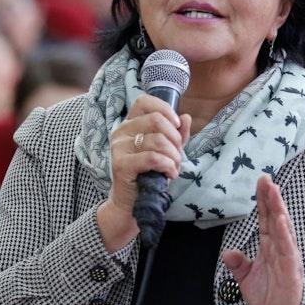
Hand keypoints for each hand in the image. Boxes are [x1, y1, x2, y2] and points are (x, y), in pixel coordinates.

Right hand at [96, 95, 190, 251]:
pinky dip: (168, 166)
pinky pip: (153, 158)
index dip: (164, 109)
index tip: (176, 125)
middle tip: (177, 155)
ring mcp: (119, 147)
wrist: (130, 204)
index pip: (144, 101)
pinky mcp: (121, 164)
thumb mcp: (166, 152)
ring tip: (173, 167)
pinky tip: (169, 174)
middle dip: (175, 139)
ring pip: (158, 141)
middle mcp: (121, 132)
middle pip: (156, 120)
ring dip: (174, 156)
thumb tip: (186, 118)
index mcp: (130, 124)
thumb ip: (176, 135)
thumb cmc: (148, 175)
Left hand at [222, 175, 302, 304]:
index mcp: (270, 248)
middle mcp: (280, 248)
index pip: (266, 220)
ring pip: (283, 228)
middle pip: (275, 218)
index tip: (261, 182)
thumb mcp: (247, 279)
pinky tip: (280, 219)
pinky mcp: (291, 270)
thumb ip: (238, 264)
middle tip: (265, 178)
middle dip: (271, 198)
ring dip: (278, 209)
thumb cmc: (270, 297)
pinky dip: (284, 234)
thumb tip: (227, 252)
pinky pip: (287, 249)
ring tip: (273, 191)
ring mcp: (287, 257)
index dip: (264, 201)